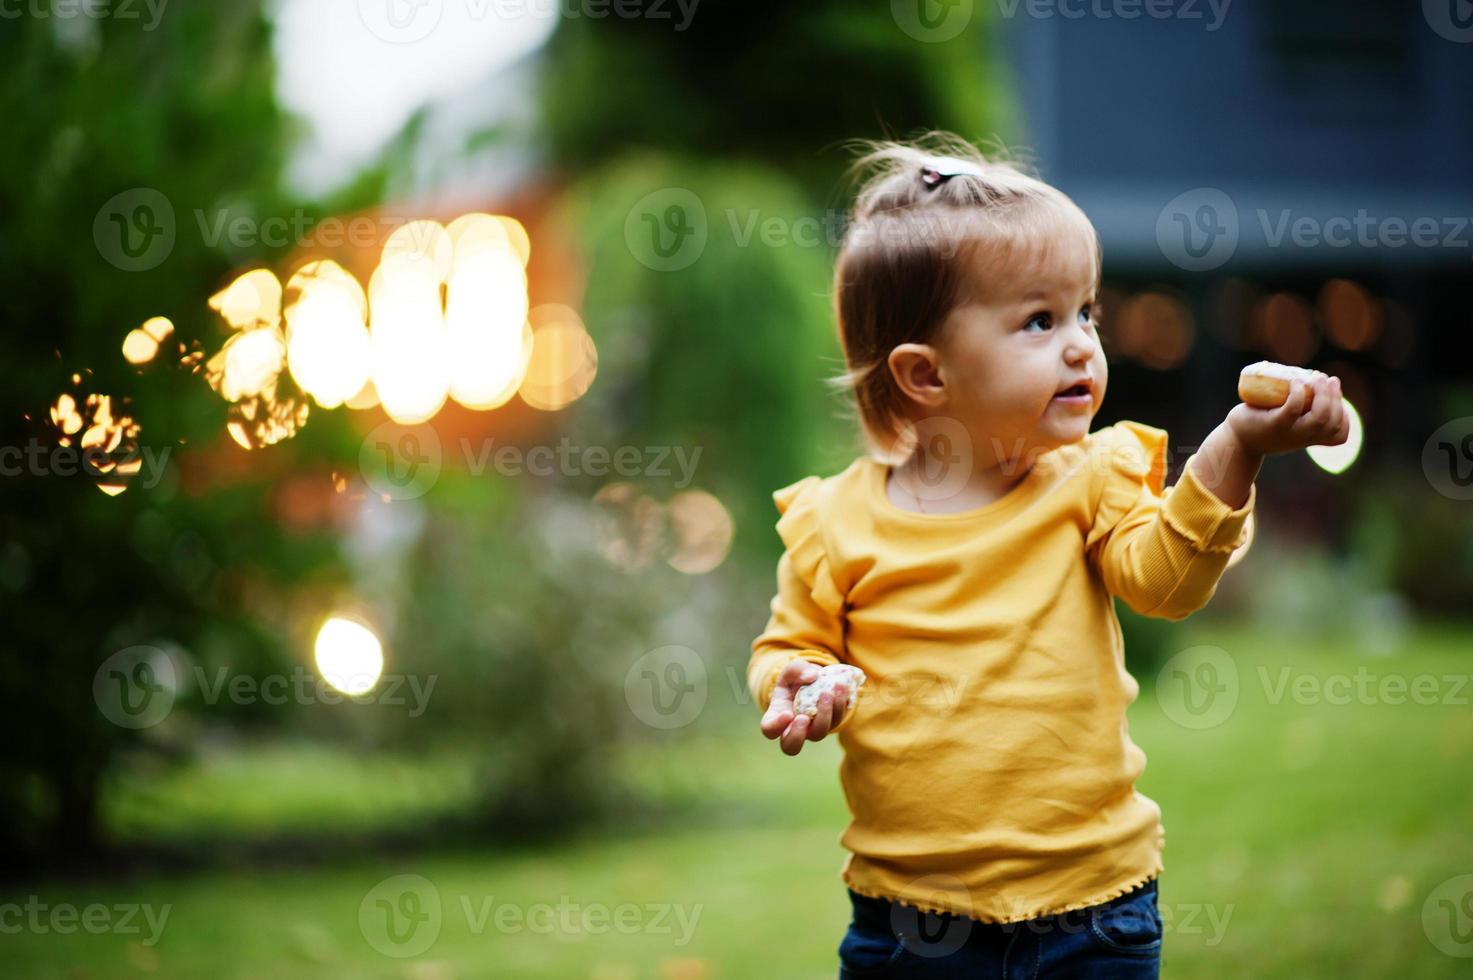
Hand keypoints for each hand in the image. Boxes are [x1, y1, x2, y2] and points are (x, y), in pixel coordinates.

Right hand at [759, 659, 849, 755]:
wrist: (816, 680)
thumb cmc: (797, 677)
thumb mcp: (794, 668)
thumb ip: (799, 670)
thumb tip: (812, 677)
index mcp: (776, 715)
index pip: (769, 730)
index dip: (776, 726)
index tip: (787, 713)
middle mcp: (793, 728)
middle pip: (791, 747)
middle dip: (798, 735)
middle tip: (804, 717)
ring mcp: (812, 729)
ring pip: (818, 734)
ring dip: (824, 714)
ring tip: (828, 692)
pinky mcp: (831, 723)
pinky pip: (836, 720)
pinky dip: (839, 705)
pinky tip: (841, 688)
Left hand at [1226, 374, 1349, 457]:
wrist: (1236, 441)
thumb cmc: (1262, 427)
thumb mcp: (1287, 423)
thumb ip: (1300, 413)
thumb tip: (1312, 383)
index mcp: (1310, 438)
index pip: (1339, 435)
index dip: (1346, 418)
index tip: (1339, 402)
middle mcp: (1303, 438)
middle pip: (1332, 422)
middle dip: (1336, 398)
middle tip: (1328, 379)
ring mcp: (1289, 432)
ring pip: (1318, 418)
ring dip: (1323, 395)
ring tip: (1317, 377)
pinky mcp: (1273, 425)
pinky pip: (1292, 410)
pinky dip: (1297, 394)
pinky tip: (1295, 381)